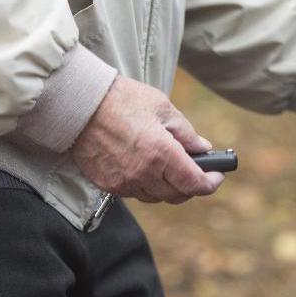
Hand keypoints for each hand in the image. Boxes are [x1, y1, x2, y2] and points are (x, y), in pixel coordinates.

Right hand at [71, 75, 224, 203]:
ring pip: (155, 197)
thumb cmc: (121, 99)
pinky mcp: (108, 184)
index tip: (217, 176)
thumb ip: (186, 132)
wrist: (78, 104)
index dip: (211, 182)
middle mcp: (143, 173)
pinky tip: (146, 168)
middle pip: (177, 196)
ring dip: (168, 187)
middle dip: (191, 186)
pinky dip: (146, 185)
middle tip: (197, 171)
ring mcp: (124, 182)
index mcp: (161, 153)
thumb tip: (203, 148)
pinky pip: (135, 193)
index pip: (195, 183)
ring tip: (169, 167)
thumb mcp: (162, 108)